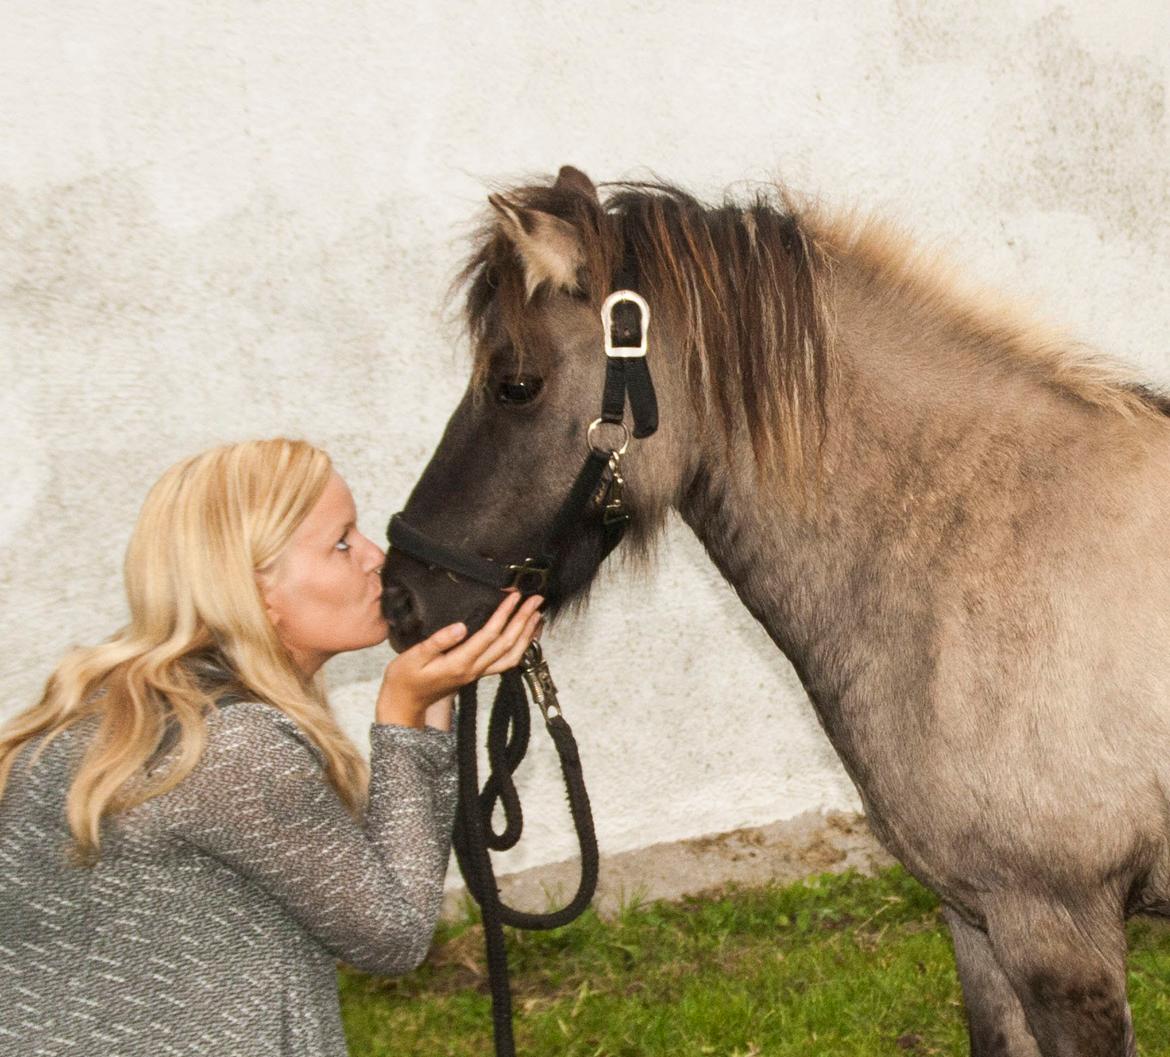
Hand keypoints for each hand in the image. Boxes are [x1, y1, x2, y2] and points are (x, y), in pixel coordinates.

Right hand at [375, 592, 543, 727]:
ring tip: (537, 615)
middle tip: (536, 600)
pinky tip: (525, 635)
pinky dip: (520, 646)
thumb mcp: (414, 657)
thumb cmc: (406, 679)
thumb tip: (461, 627)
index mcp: (459, 663)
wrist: (405, 704)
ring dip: (527, 634)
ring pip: (512, 656)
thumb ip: (438, 642)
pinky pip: (506, 661)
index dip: (504, 614)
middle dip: (523, 620)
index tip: (514, 596)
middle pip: (507, 644)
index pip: (489, 635)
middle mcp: (473, 670)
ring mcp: (477, 673)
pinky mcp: (477, 674)